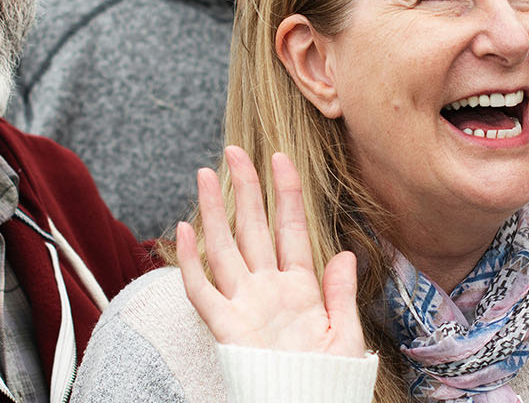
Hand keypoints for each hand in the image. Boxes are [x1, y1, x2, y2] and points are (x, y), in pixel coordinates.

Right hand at [176, 146, 364, 357]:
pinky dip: (189, 261)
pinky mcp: (225, 326)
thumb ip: (339, 293)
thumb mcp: (345, 335)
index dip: (286, 193)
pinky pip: (202, 290)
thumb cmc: (328, 378)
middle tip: (235, 150)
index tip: (281, 157)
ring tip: (205, 173)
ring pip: (225, 247)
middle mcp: (268, 288)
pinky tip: (183, 230)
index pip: (290, 228)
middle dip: (246, 188)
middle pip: (253, 228)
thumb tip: (344, 254)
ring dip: (214, 211)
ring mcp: (244, 304)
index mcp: (301, 287)